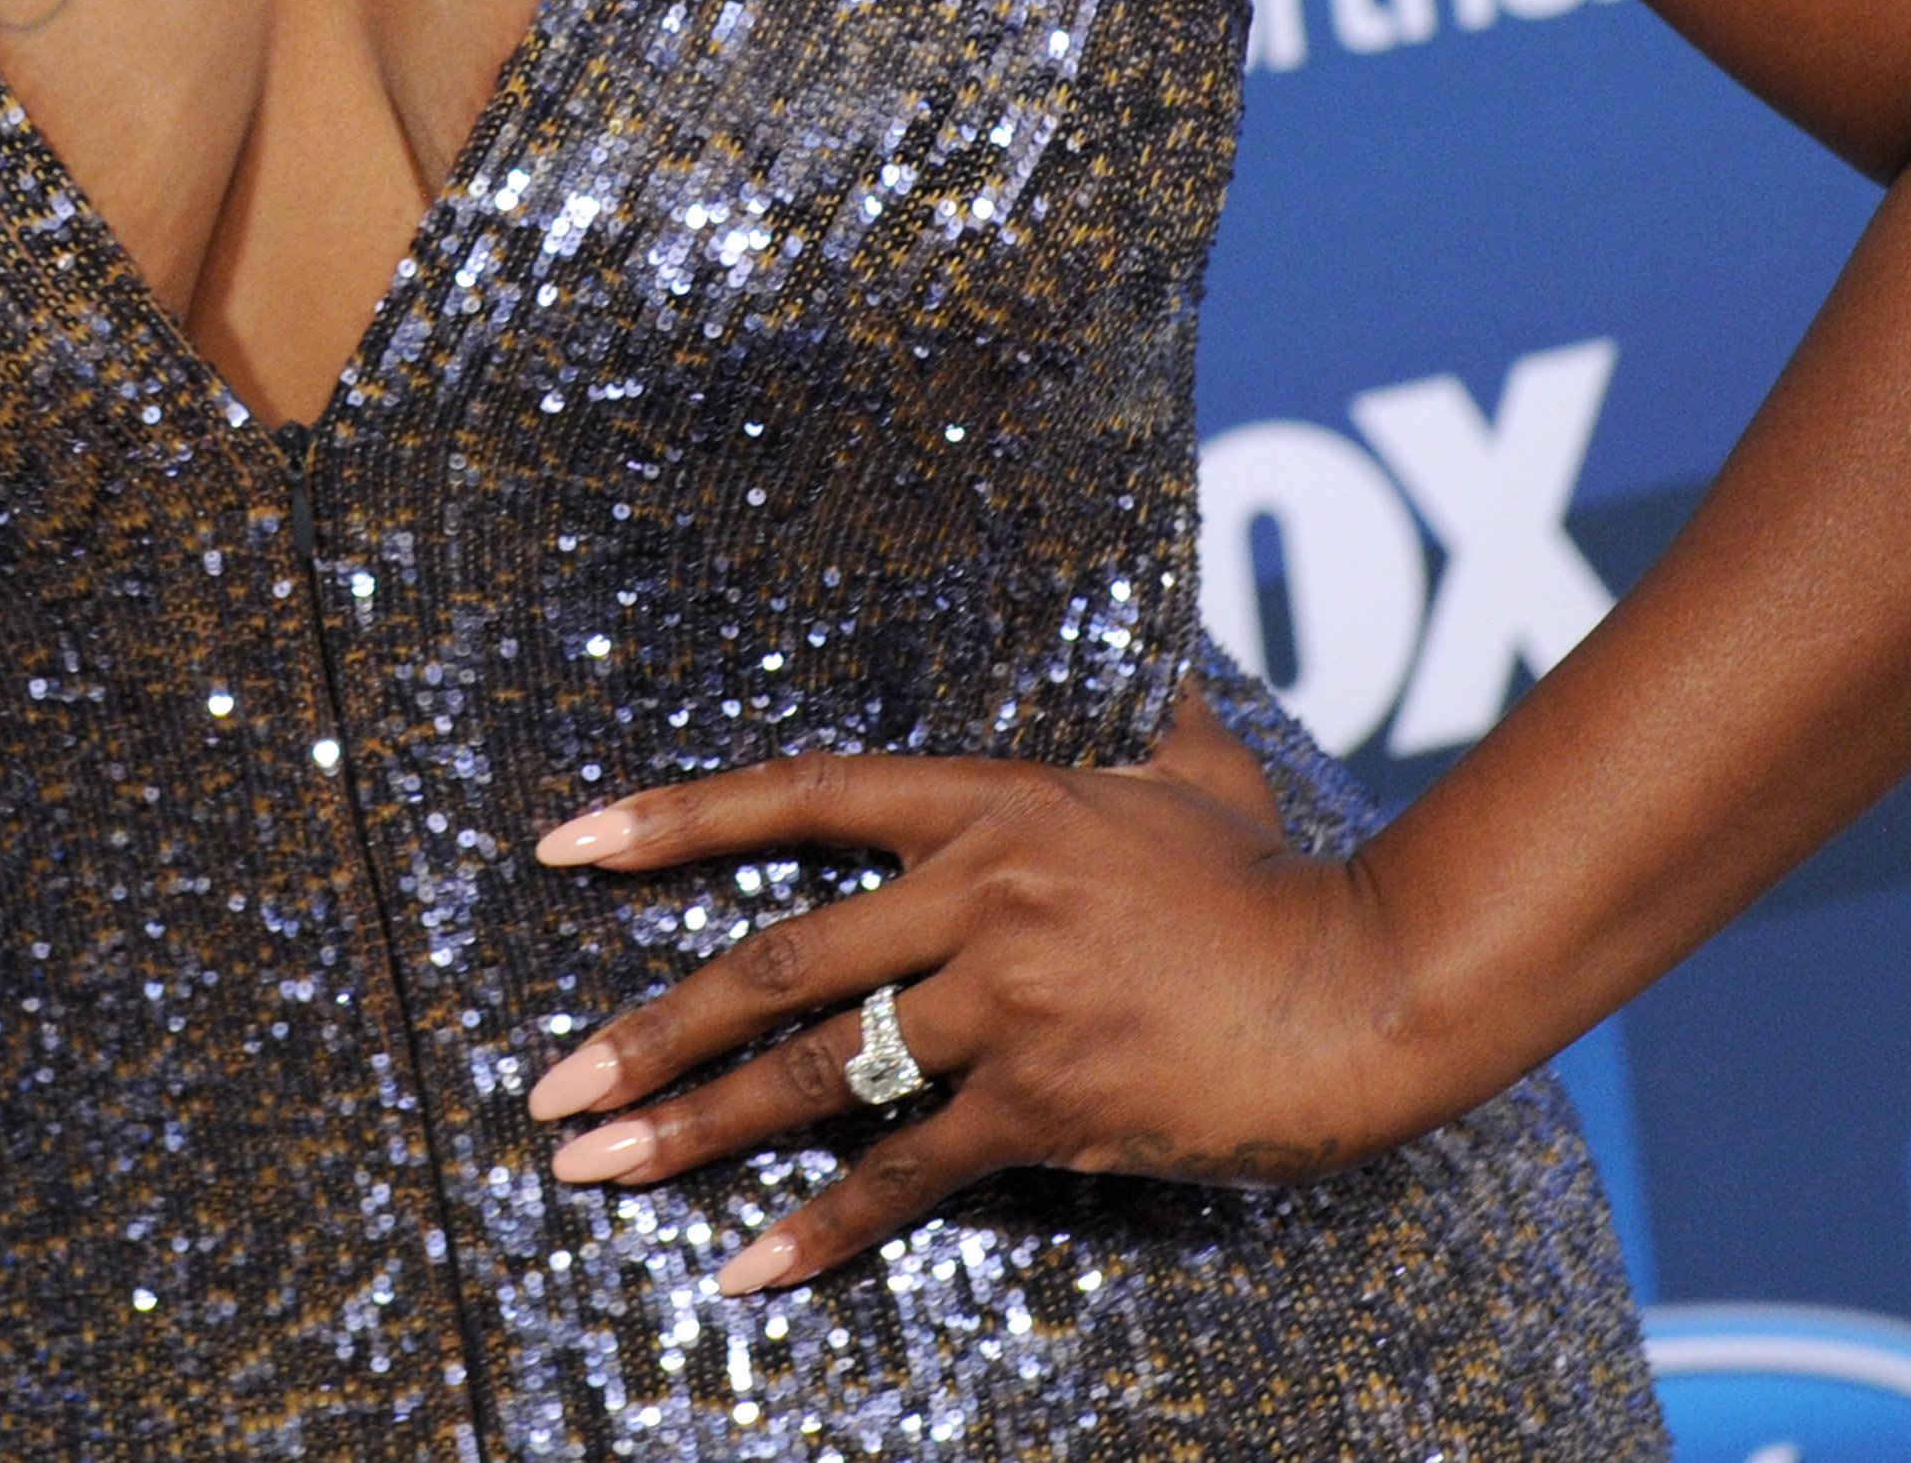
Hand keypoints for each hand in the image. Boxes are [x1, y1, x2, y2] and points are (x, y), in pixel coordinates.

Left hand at [524, 687, 1435, 1295]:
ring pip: (815, 1071)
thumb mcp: (1194, 762)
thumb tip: (1150, 639)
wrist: (1362, 985)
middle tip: (548, 1084)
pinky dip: (818, 1228)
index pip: (800, 798)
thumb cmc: (1275, 877)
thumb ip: (1142, 707)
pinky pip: (907, 1173)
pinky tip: (741, 1272)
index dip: (674, 820)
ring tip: (592, 1168)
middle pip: (776, 961)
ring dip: (692, 1128)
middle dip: (647, 1028)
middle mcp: (982, 894)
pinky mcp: (1047, 1100)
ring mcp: (1010, 1002)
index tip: (564, 844)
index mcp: (994, 802)